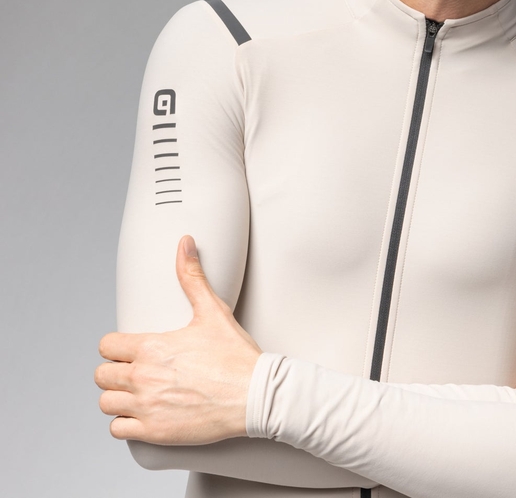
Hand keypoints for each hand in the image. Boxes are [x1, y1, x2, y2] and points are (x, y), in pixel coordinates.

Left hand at [95, 235, 261, 443]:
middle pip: (101, 375)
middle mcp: (142, 377)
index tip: (129, 349)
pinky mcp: (153, 432)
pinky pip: (118, 430)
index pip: (107, 346)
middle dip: (116, 371)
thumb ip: (192, 277)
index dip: (117, 346)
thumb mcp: (213, 311)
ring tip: (137, 393)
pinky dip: (126, 424)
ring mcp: (146, 407)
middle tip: (136, 371)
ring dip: (118, 398)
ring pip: (106, 403)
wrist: (254, 395)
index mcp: (151, 347)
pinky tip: (143, 414)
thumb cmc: (235, 356)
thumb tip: (185, 244)